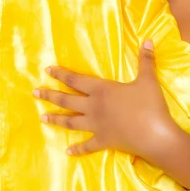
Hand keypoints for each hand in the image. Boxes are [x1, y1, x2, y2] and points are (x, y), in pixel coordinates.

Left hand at [32, 40, 177, 159]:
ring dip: (56, 119)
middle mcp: (94, 107)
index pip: (75, 80)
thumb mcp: (148, 79)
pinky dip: (77, 148)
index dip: (61, 74)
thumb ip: (145, 59)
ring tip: (42, 117)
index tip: (47, 71)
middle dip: (49, 96)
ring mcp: (96, 126)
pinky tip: (68, 150)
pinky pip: (87, 145)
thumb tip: (148, 39)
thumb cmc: (150, 105)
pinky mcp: (104, 141)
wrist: (155, 135)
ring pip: (71, 122)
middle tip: (34, 93)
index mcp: (101, 90)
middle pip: (67, 100)